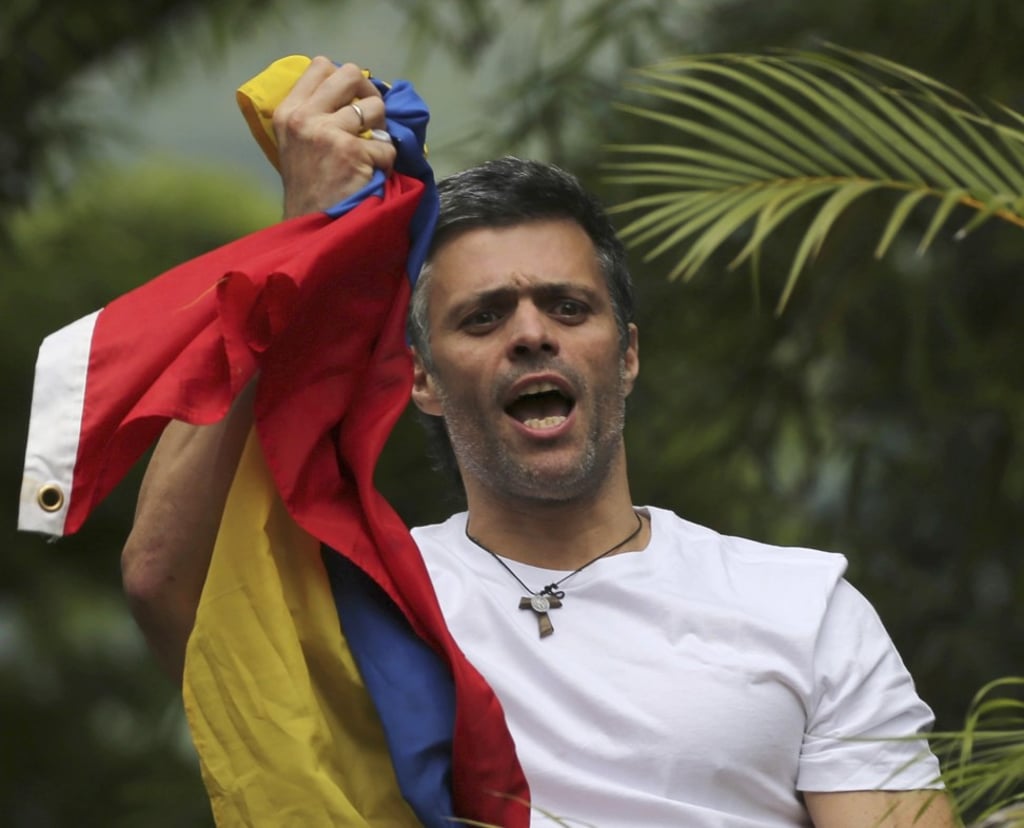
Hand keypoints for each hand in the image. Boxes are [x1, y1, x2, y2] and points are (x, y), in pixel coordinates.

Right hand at [273, 57, 396, 217]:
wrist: (311, 225)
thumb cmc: (309, 187)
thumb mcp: (296, 143)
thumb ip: (315, 113)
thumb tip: (353, 91)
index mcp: (288, 111)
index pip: (320, 65)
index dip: (345, 79)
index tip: (352, 99)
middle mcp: (304, 117)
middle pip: (350, 74)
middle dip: (369, 93)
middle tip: (371, 117)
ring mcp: (327, 133)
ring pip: (375, 107)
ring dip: (380, 130)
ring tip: (370, 152)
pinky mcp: (351, 152)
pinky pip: (386, 144)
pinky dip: (386, 161)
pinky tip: (371, 175)